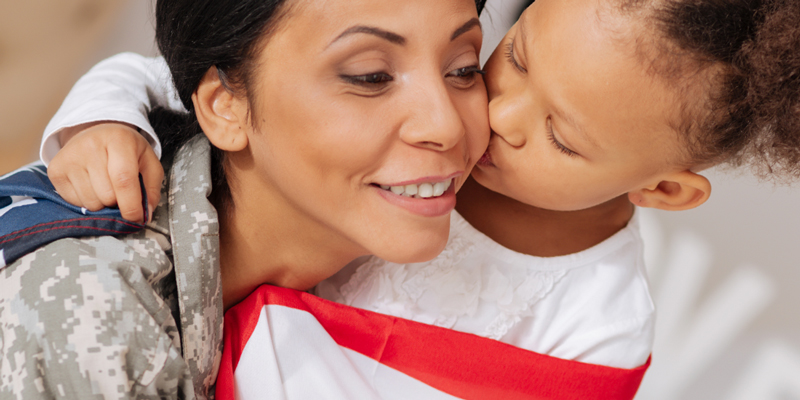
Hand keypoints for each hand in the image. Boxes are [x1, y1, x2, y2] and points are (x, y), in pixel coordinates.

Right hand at [48, 122, 163, 222]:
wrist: (97, 134)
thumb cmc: (126, 150)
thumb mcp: (148, 162)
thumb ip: (151, 188)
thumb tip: (144, 214)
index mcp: (119, 140)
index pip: (124, 180)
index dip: (131, 205)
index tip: (136, 218)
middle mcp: (90, 145)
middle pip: (106, 195)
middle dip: (118, 203)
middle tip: (120, 191)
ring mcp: (70, 157)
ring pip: (90, 203)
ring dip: (102, 203)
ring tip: (105, 187)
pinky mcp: (55, 170)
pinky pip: (75, 202)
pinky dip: (86, 202)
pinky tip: (91, 186)